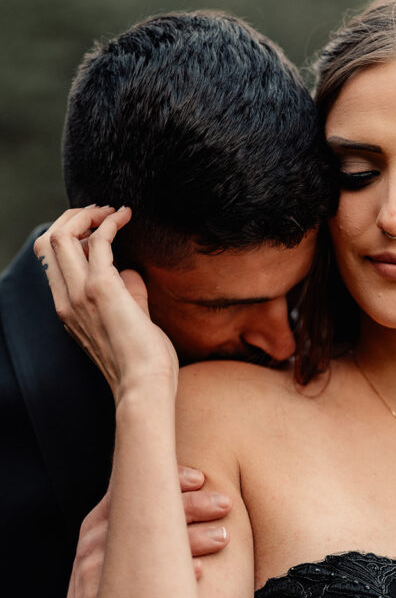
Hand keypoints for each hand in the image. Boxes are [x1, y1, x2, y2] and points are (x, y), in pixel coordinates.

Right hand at [34, 206, 177, 400]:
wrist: (144, 385)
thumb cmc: (143, 362)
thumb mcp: (130, 322)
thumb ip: (128, 295)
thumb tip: (131, 272)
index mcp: (68, 309)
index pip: (50, 260)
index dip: (69, 236)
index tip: (97, 228)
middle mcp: (66, 300)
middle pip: (48, 241)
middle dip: (73, 217)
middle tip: (101, 212)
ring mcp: (81, 294)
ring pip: (62, 235)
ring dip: (87, 215)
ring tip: (113, 211)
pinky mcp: (103, 288)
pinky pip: (98, 241)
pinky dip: (110, 222)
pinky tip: (125, 216)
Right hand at [65, 465, 230, 597]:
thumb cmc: (124, 589)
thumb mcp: (119, 550)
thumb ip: (142, 521)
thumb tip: (187, 485)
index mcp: (99, 525)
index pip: (131, 490)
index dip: (167, 480)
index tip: (201, 478)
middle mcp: (92, 546)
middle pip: (141, 514)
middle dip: (188, 505)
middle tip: (224, 504)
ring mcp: (89, 576)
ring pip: (141, 545)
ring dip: (187, 538)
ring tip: (222, 537)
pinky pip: (133, 588)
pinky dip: (169, 577)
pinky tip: (197, 571)